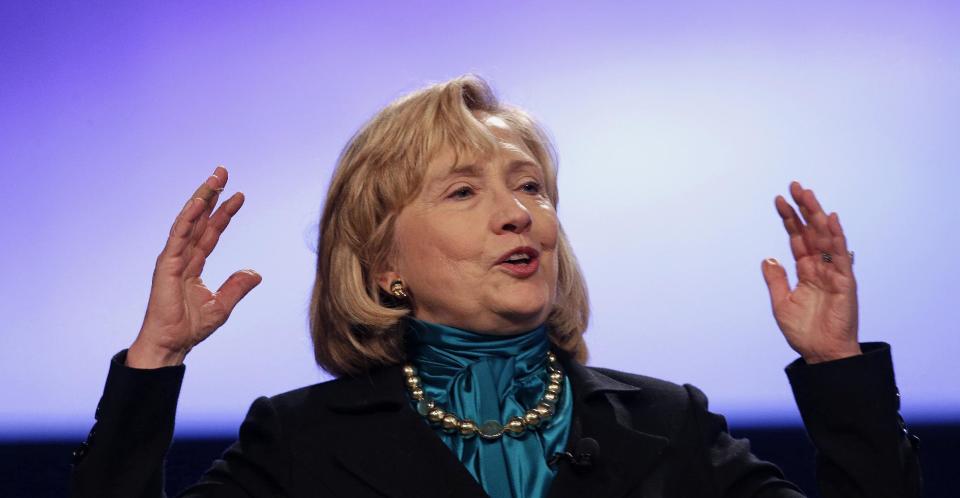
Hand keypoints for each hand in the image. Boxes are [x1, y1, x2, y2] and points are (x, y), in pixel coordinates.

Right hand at [126, 166, 261, 367]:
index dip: (225, 213)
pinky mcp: (166, 264)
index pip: (211, 231)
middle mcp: (182, 256)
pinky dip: (188, 218)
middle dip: (211, 195)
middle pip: (199, 219)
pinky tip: (199, 203)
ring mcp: (172, 258)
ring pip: (189, 221)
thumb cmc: (191, 327)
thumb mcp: (223, 304)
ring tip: (214, 179)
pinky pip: (179, 236)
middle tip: (223, 171)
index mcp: (194, 263)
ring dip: (201, 198)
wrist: (173, 343)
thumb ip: (237, 285)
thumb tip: (255, 272)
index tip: (240, 195)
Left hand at [761, 181, 860, 363]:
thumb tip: (768, 257)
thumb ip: (776, 280)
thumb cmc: (804, 331)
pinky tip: (830, 220)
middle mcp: (820, 267)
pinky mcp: (845, 283)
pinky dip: (836, 238)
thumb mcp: (781, 303)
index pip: (797, 238)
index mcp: (806, 270)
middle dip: (803, 208)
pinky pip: (841, 257)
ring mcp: (834, 273)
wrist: (821, 353)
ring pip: (826, 238)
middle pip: (812, 231)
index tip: (779, 199)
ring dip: (817, 215)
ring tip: (808, 194)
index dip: (789, 219)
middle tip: (795, 186)